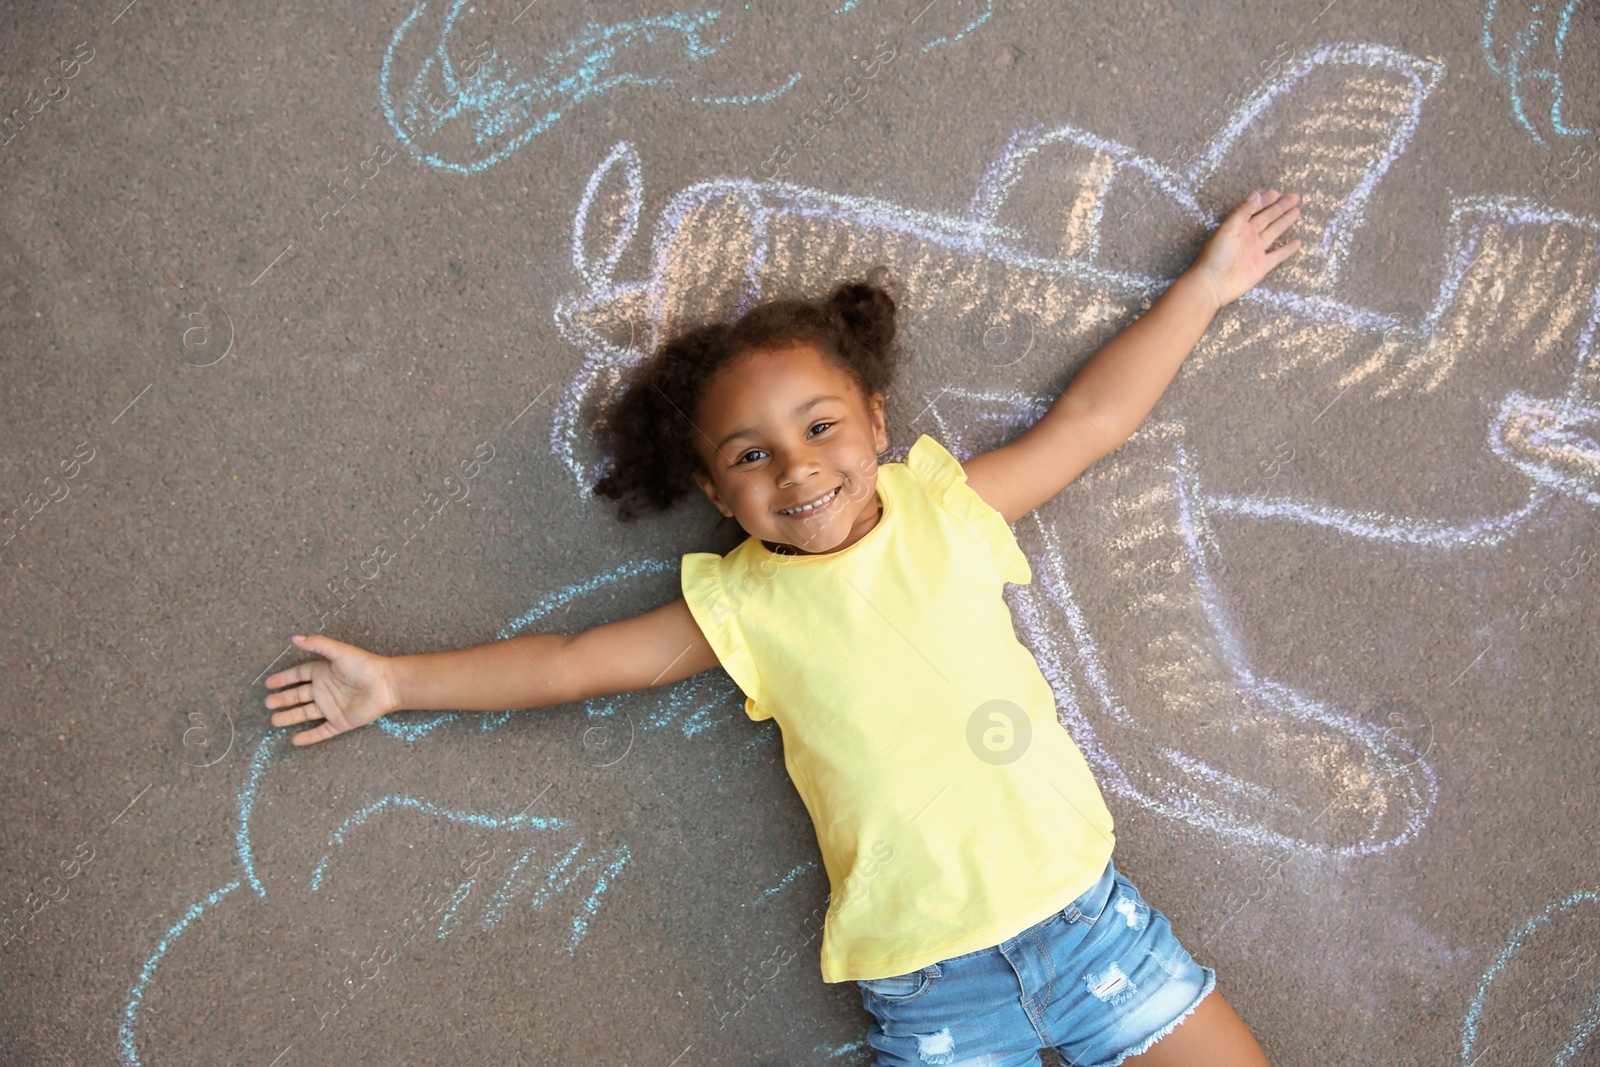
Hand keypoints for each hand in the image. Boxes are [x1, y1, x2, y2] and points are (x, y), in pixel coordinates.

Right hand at [264, 634, 400, 745]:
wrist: (386, 685)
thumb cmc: (364, 665)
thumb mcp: (338, 651)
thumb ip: (317, 644)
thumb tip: (294, 638)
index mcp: (323, 672)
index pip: (298, 675)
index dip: (283, 679)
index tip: (268, 684)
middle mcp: (325, 690)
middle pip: (298, 696)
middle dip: (282, 699)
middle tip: (267, 704)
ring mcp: (332, 707)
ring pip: (305, 714)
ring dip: (289, 717)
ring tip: (274, 721)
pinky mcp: (340, 722)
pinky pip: (321, 732)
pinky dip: (309, 737)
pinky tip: (294, 740)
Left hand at [1190, 190, 1301, 309]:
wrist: (1213, 284)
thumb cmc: (1215, 255)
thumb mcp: (1227, 230)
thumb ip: (1241, 212)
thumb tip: (1255, 195)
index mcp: (1238, 227)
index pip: (1254, 209)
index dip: (1264, 201)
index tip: (1276, 192)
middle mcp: (1248, 236)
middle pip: (1267, 218)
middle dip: (1279, 208)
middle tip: (1294, 197)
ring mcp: (1256, 251)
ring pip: (1274, 233)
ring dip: (1284, 222)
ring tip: (1297, 211)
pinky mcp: (1262, 266)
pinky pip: (1278, 255)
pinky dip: (1287, 249)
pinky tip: (1297, 241)